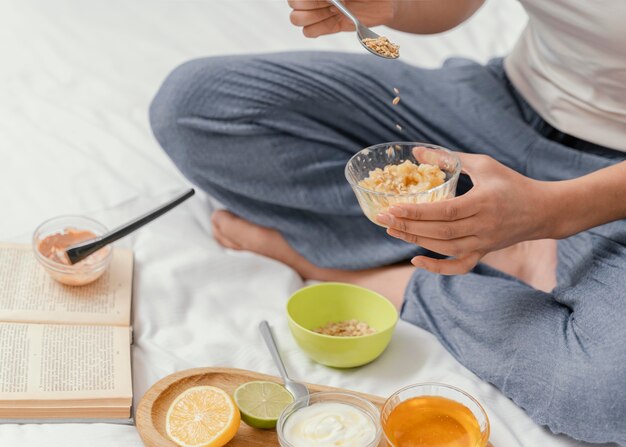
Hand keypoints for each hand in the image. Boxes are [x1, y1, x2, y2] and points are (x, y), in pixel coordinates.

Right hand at [288, 0, 394, 37]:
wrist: (388, 2)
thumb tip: (330, 0)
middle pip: (294, 3)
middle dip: (309, 4)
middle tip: (331, 3)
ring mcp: (323, 10)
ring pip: (297, 18)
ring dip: (310, 17)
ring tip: (331, 12)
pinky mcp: (331, 26)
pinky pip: (309, 32)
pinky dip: (315, 30)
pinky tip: (331, 23)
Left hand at [376, 153, 552, 274]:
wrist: (543, 210)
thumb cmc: (512, 182)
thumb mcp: (484, 165)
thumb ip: (449, 158)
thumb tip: (418, 152)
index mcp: (484, 202)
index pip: (445, 211)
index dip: (418, 212)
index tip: (393, 207)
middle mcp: (484, 226)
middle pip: (441, 232)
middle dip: (409, 226)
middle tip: (383, 218)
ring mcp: (484, 242)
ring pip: (446, 248)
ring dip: (417, 241)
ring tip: (392, 230)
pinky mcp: (484, 252)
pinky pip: (459, 266)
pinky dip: (438, 268)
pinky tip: (416, 260)